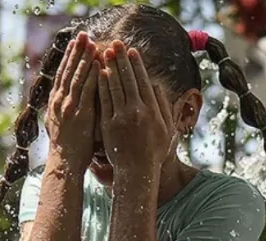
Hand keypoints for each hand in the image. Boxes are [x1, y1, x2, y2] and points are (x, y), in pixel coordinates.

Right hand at [45, 32, 99, 174]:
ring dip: (84, 58)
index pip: (62, 75)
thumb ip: (67, 109)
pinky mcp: (79, 114)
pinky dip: (92, 75)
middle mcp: (59, 102)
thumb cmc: (68, 148)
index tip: (75, 44)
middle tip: (83, 35)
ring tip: (91, 43)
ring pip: (76, 77)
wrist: (64, 165)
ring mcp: (68, 107)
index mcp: (55, 103)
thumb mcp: (61, 124)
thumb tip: (72, 99)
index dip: (69, 58)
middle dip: (76, 52)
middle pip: (68, 71)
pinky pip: (86, 90)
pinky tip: (99, 64)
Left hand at [98, 41, 176, 177]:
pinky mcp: (109, 125)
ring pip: (116, 87)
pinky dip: (102, 86)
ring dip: (111, 67)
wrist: (137, 172)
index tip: (132, 51)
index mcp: (153, 111)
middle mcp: (138, 111)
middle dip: (122, 59)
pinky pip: (105, 101)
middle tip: (116, 43)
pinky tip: (99, 73)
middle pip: (129, 79)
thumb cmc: (154, 152)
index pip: (144, 81)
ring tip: (106, 52)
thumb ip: (163, 106)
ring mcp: (122, 118)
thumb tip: (157, 85)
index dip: (137, 65)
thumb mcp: (167, 129)